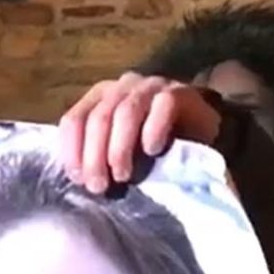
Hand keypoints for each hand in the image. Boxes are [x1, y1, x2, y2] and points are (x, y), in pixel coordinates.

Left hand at [58, 72, 221, 192]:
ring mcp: (151, 86)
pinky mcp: (179, 92)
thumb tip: (80, 180)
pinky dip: (154, 130)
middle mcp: (122, 86)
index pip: (74, 119)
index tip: (77, 179)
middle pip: (98, 118)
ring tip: (122, 176)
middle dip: (94, 156)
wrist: (201, 136)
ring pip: (126, 112)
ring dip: (120, 148)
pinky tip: (152, 151)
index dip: (72, 150)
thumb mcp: (119, 152)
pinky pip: (162, 106)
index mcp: (99, 98)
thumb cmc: (153, 147)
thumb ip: (98, 156)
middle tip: (98, 187)